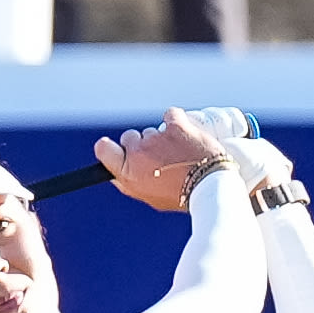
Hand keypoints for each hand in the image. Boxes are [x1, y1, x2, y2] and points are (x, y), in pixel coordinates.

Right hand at [93, 106, 228, 213]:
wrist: (210, 187)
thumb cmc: (181, 196)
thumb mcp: (149, 197)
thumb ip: (130, 182)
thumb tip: (118, 173)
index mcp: (128, 173)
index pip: (103, 148)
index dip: (110, 147)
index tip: (120, 149)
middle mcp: (138, 153)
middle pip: (129, 136)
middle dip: (142, 143)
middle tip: (159, 156)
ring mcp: (157, 138)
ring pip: (152, 129)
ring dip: (163, 137)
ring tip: (179, 153)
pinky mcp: (176, 126)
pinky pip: (169, 115)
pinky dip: (176, 121)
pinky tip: (185, 136)